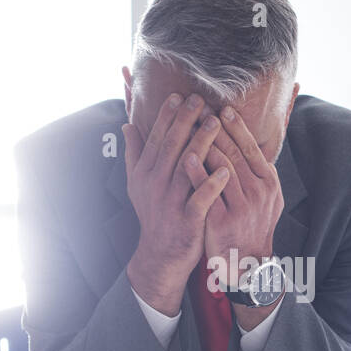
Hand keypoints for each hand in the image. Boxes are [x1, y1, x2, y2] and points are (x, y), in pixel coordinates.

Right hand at [124, 93, 229, 314]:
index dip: (167, 117)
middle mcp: (154, 185)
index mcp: (144, 173)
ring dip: (201, 144)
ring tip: (215, 123)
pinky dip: (211, 185)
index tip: (179, 96)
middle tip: (200, 99)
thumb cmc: (154, 214)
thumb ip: (134, 154)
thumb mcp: (137, 184)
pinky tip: (224, 171)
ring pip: (186, 168)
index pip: (156, 139)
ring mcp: (170, 203)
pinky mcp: (187, 221)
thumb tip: (126, 126)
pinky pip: (200, 200)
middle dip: (185, 121)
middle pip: (171, 147)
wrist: (160, 255)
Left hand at [180, 105, 283, 288]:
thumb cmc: (251, 223)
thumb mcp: (266, 196)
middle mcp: (259, 192)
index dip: (237, 127)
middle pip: (234, 152)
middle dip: (215, 129)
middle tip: (199, 109)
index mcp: (269, 182)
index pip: (250, 148)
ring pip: (222, 167)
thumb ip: (258, 170)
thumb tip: (249, 140)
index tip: (222, 108)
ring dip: (204, 143)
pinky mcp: (222, 221)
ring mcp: (241, 207)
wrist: (246, 262)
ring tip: (189, 125)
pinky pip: (207, 192)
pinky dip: (197, 172)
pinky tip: (185, 156)